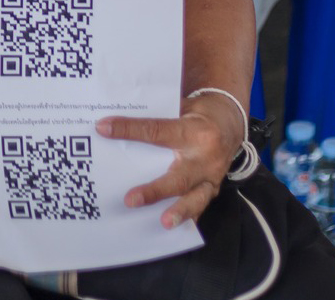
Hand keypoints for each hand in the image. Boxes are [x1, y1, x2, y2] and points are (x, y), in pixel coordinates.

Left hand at [98, 96, 246, 228]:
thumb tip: (118, 119)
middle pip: (178, 176)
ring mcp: (212, 177)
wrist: (230, 123)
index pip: (157, 131)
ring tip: (164, 223)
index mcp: (194, 131)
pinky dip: (187, 219)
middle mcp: (205, 157)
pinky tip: (172, 230)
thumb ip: (156, 115)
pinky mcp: (213, 189)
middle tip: (130, 200)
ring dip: (179, 212)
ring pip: (196, 198)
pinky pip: (200, 207)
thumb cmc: (197, 113)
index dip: (129, 129)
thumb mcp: (181, 106)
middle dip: (155, 191)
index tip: (104, 128)